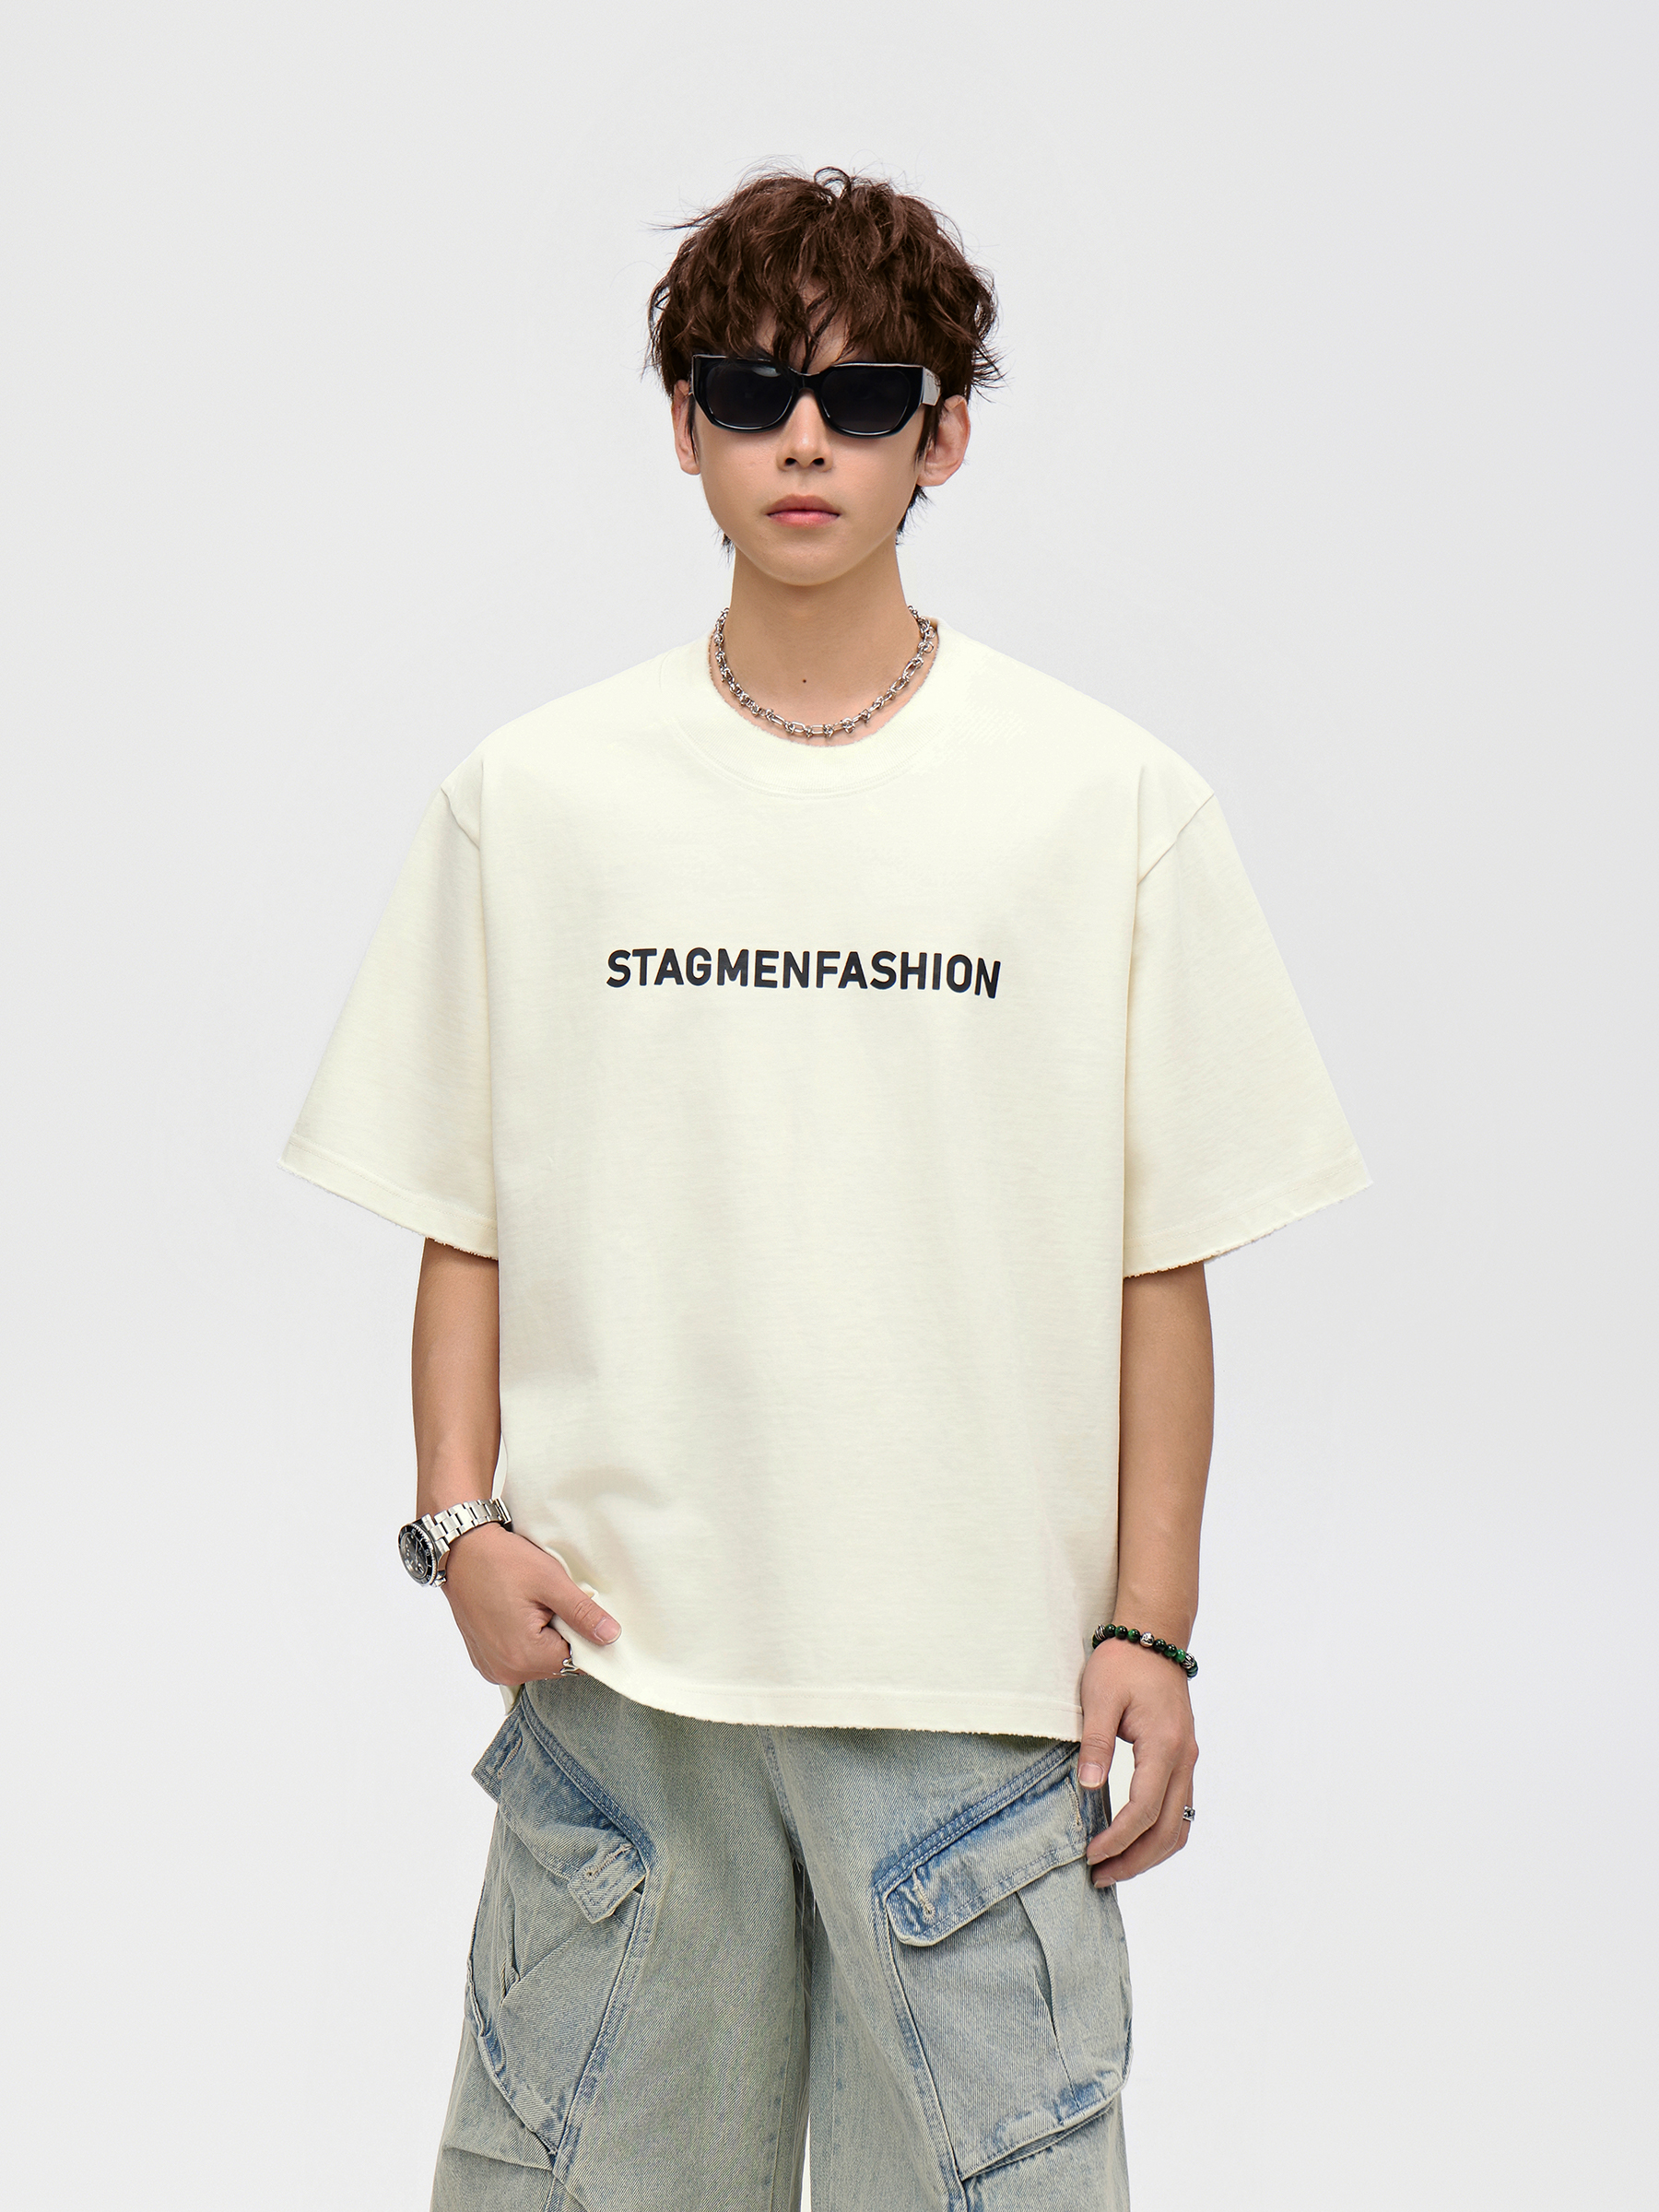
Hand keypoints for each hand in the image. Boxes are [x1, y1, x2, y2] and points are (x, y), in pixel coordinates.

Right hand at [439, 1522, 620, 1686]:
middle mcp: (505, 1671)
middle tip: (551, 1602)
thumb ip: (582, 1613)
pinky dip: (525, 1640)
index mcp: (523, 1657)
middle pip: (556, 1663)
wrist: (461, 1550)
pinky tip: (519, 1613)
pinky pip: (518, 1657)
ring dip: (544, 1638)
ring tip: (533, 1605)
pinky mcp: (484, 1659)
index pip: (576, 1660)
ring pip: (538, 1661)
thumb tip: (611, 1636)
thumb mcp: (550, 1581)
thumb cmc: (502, 1562)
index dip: (584, 1634)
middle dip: (563, 1635)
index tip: (575, 1608)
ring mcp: (491, 1667)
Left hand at [1079, 1636, 1198, 1885]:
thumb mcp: (1099, 1698)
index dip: (1117, 1839)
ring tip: (1115, 1867)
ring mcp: (1187, 1760)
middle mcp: (1183, 1759)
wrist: (1153, 1637)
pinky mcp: (1182, 1758)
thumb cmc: (1123, 1664)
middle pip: (1168, 1829)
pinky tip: (1134, 1841)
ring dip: (1150, 1852)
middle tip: (1100, 1876)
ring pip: (1180, 1824)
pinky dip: (1160, 1834)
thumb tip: (1088, 1787)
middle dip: (1135, 1859)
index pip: (1143, 1810)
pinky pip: (1180, 1809)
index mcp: (1163, 1747)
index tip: (1090, 1855)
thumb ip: (1095, 1744)